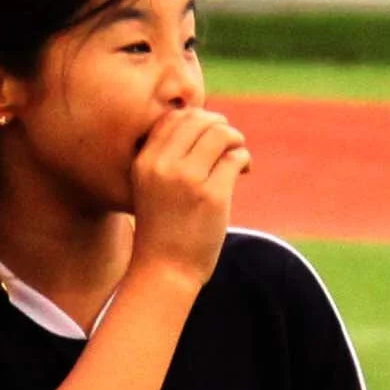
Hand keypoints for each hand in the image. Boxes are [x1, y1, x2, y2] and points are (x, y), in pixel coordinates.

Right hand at [130, 106, 251, 290]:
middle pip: (199, 120)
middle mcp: (163, 166)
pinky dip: (244, 159)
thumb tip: (203, 123)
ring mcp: (188, 180)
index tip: (208, 133)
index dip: (197, 118)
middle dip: (219, 125)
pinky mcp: (212, 196)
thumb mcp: (151, 188)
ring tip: (238, 155)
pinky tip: (244, 171)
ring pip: (220, 134)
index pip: (174, 118)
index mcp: (145, 162)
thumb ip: (167, 158)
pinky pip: (236, 158)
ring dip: (235, 139)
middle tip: (229, 141)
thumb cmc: (161, 230)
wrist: (164, 271)